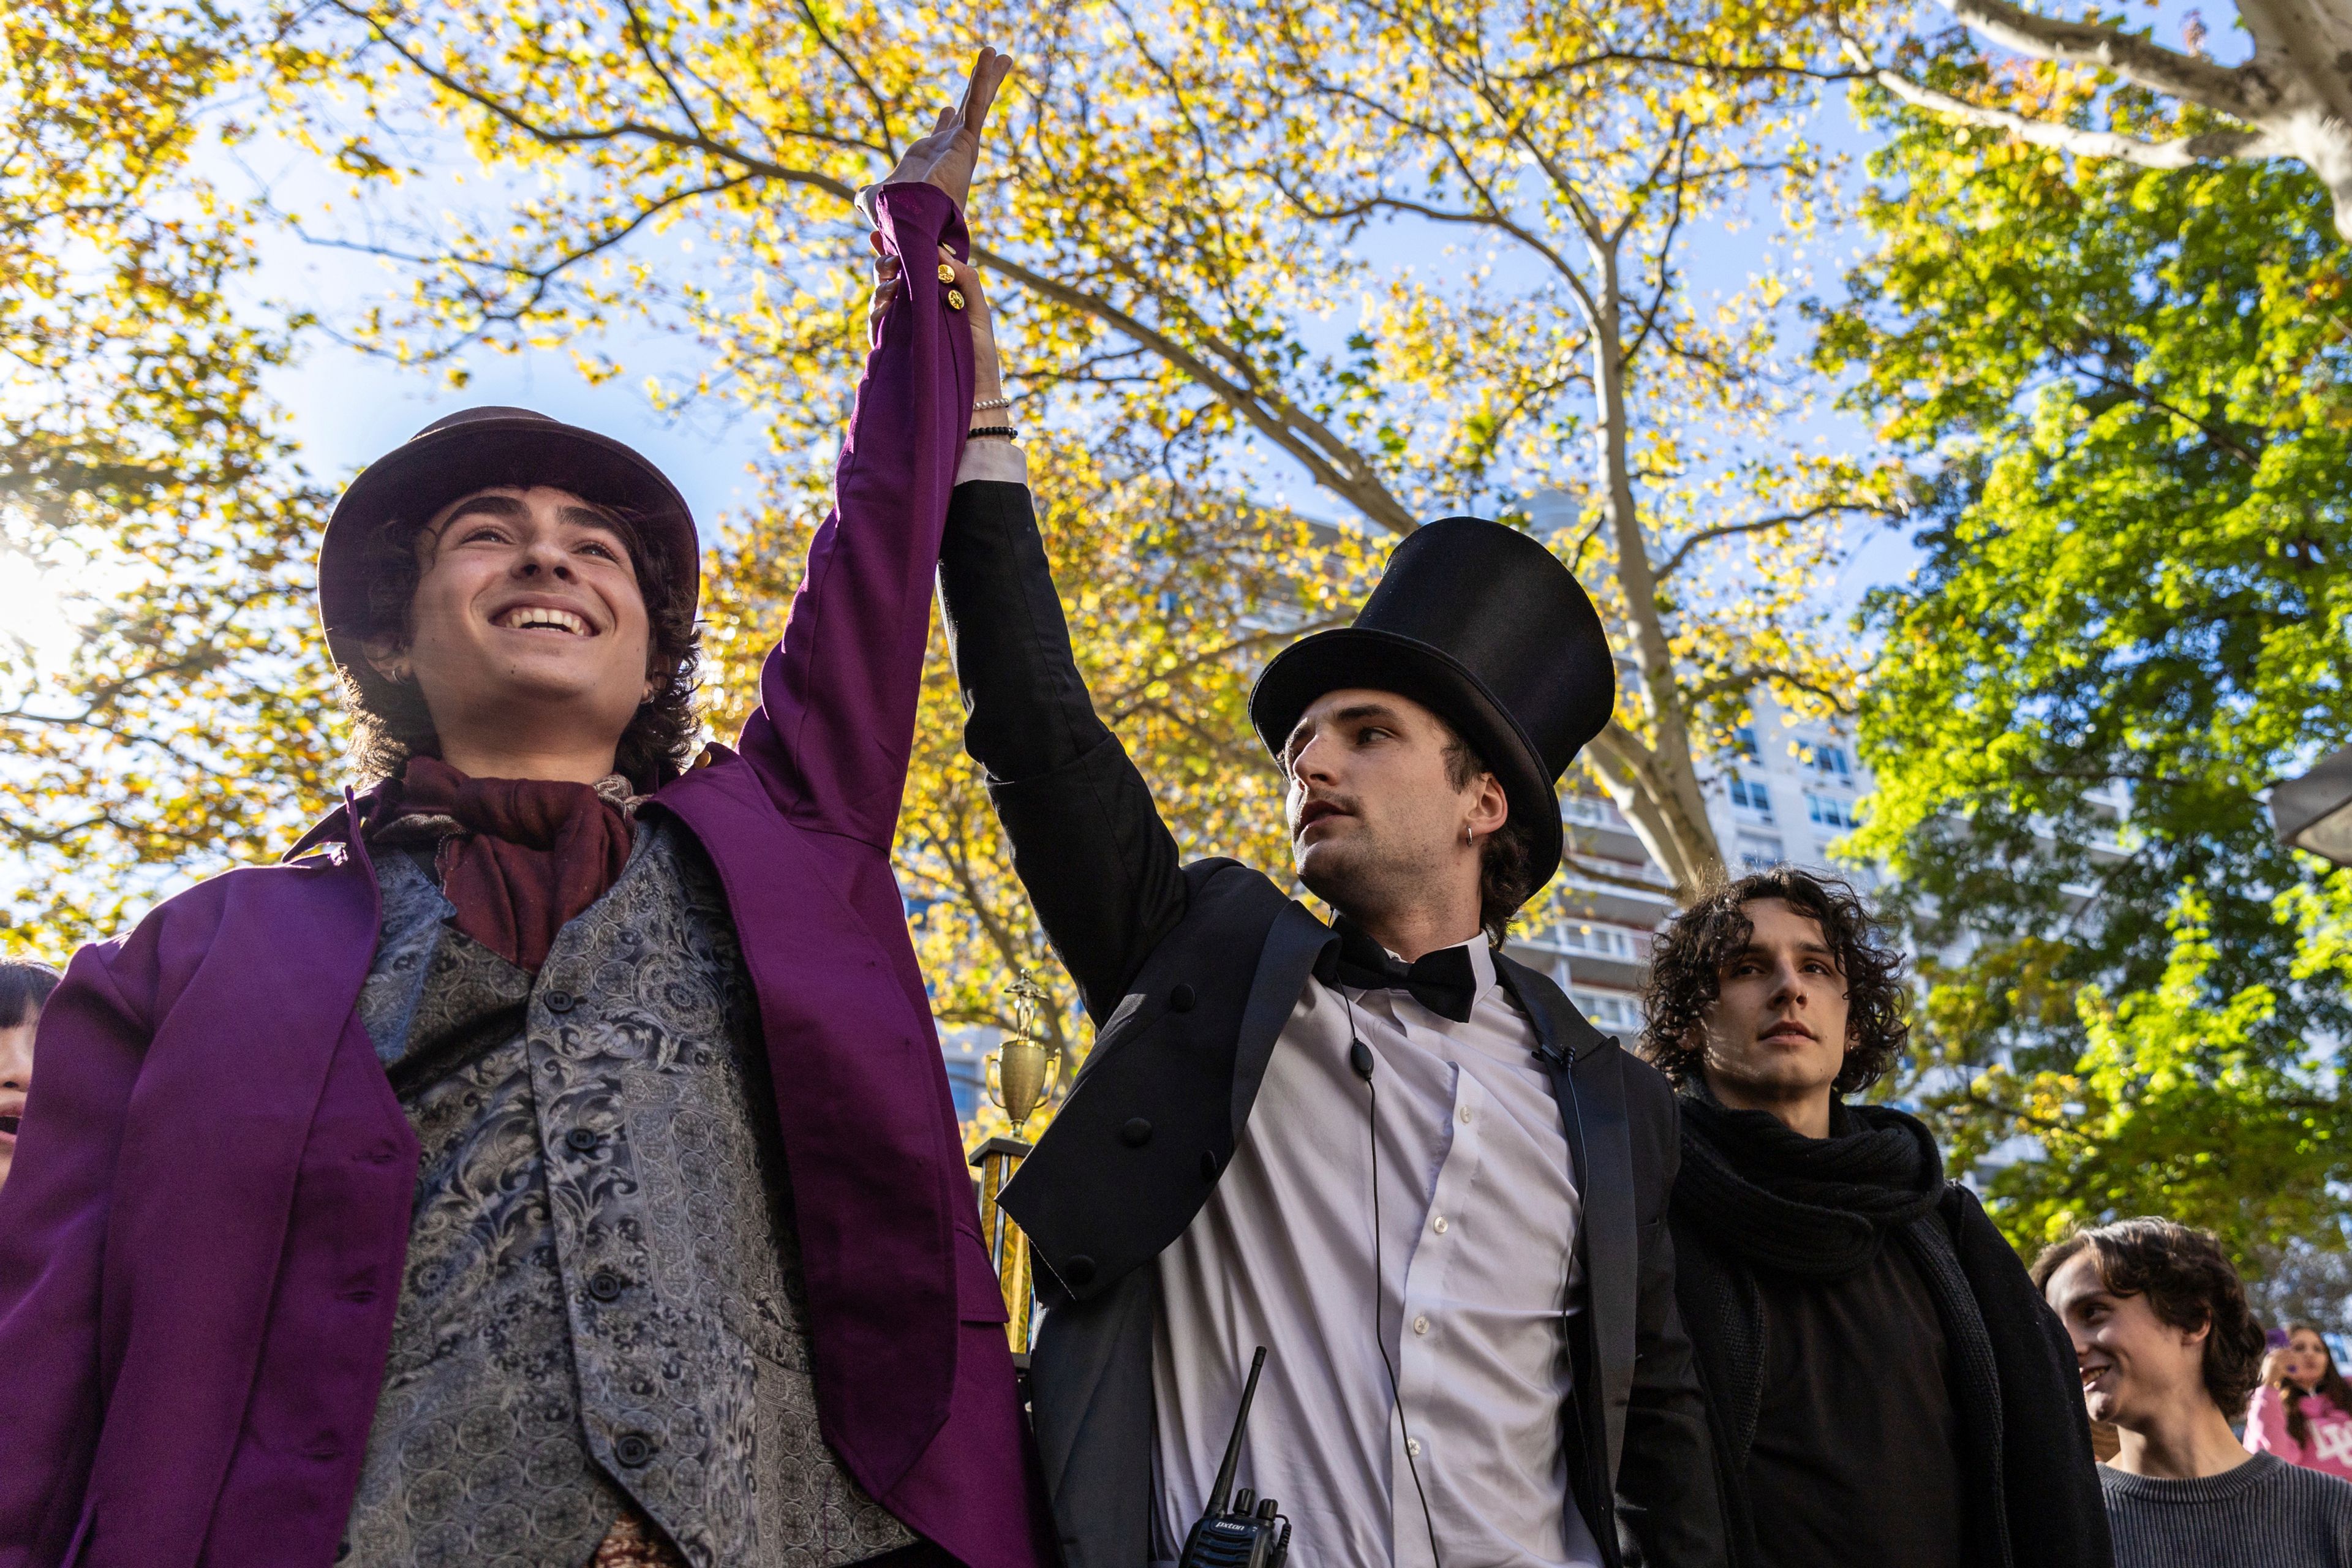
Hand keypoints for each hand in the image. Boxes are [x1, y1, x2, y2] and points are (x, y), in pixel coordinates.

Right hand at [868, 234, 1001, 405]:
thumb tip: (939, 251)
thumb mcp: (978, 314)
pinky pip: (877, 325)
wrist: (975, 401)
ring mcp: (901, 330)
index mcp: (934, 297)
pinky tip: (887, 304)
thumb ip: (964, 280)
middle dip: (886, 262)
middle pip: (890, 278)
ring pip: (879, 298)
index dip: (895, 248)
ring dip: (882, 285)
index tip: (883, 231)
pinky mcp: (892, 349)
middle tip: (893, 260)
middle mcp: (914, 311)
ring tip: (893, 282)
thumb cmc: (979, 359)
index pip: (911, 267)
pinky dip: (879, 312)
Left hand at [870, 47, 1013, 215]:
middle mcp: (952, 151)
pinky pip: (976, 104)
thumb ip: (868, 195)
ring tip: (1000, 53)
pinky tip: (992, 55)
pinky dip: (985, 80)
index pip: (944, 133)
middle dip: (977, 89)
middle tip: (989, 70)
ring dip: (988, 77)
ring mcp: (962, 146)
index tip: (946, 108)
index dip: (946, 119)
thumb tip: (861, 197)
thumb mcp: (875, 198)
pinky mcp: (967, 141)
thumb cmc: (895, 219)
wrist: (910, 225)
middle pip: (967, 111)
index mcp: (934, 161)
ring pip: (977, 103)